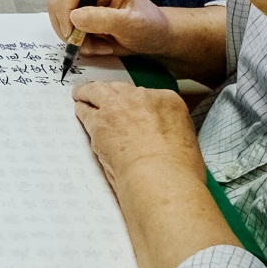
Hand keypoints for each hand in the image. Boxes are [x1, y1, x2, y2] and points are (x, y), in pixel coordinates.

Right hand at [46, 0, 172, 58]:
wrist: (154, 39)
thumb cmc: (149, 27)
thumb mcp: (130, 24)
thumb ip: (104, 19)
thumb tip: (74, 17)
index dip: (66, 9)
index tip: (72, 33)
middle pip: (58, 0)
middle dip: (68, 27)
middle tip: (85, 44)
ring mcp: (83, 0)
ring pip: (58, 16)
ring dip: (73, 37)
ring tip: (96, 47)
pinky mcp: (80, 15)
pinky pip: (65, 28)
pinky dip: (77, 42)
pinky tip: (96, 46)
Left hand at [71, 82, 205, 192]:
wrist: (160, 179)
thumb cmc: (180, 170)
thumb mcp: (188, 142)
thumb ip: (172, 131)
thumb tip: (165, 138)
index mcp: (168, 101)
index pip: (148, 95)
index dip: (137, 103)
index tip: (133, 108)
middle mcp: (142, 98)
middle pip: (121, 88)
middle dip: (112, 92)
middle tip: (104, 95)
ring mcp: (118, 107)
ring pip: (98, 91)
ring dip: (89, 92)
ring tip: (81, 94)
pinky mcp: (99, 122)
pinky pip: (85, 110)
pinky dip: (82, 110)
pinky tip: (79, 109)